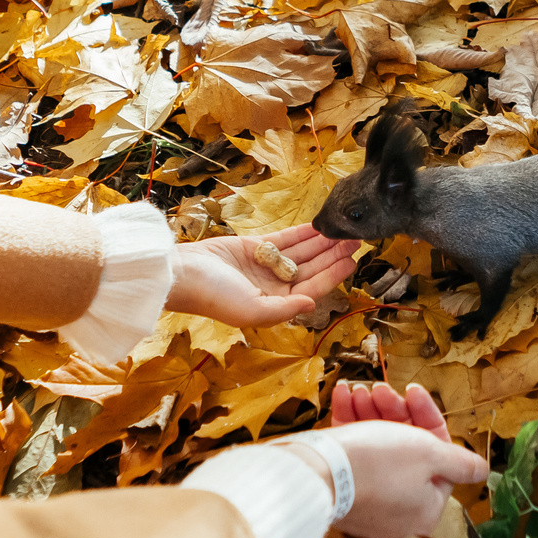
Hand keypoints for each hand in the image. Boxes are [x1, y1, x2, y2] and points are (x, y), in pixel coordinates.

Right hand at [166, 225, 360, 328]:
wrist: (183, 273)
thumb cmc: (214, 297)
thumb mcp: (251, 310)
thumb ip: (285, 309)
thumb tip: (311, 304)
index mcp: (275, 305)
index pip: (313, 288)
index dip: (333, 274)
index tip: (352, 260)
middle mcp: (274, 287)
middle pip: (311, 268)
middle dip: (332, 254)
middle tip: (355, 239)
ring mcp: (266, 266)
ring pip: (301, 252)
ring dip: (321, 242)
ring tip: (342, 230)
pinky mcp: (255, 248)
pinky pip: (284, 240)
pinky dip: (301, 233)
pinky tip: (318, 226)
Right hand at [300, 383, 487, 537]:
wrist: (316, 474)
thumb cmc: (380, 462)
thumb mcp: (430, 454)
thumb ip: (459, 462)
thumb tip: (482, 471)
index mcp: (426, 507)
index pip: (439, 460)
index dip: (427, 420)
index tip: (412, 393)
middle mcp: (398, 511)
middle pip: (406, 451)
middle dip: (394, 413)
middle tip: (381, 389)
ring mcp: (366, 503)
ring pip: (376, 449)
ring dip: (369, 413)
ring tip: (357, 390)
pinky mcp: (339, 492)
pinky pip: (351, 457)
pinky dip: (348, 425)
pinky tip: (341, 396)